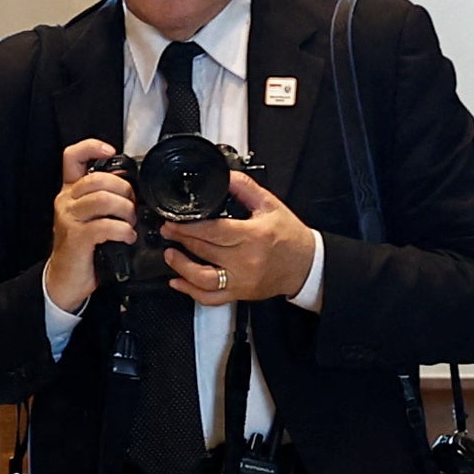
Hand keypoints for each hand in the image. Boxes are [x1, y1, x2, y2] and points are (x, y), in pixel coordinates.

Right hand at [41, 143, 134, 314]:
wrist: (64, 280)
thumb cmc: (81, 249)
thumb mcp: (90, 217)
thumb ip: (103, 198)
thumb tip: (128, 184)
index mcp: (69, 192)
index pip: (72, 157)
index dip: (91, 147)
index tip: (110, 151)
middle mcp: (66, 201)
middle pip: (98, 178)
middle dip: (124, 189)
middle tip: (132, 205)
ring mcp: (69, 219)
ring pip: (103, 199)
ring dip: (126, 210)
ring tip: (130, 223)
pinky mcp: (77, 237)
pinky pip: (105, 225)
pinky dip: (123, 230)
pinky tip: (126, 237)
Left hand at [160, 172, 318, 314]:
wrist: (305, 265)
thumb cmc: (290, 236)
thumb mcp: (270, 204)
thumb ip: (245, 187)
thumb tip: (224, 175)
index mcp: (253, 236)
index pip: (213, 231)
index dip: (188, 227)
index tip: (173, 222)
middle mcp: (246, 261)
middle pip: (204, 251)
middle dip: (180, 240)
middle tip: (168, 231)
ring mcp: (241, 280)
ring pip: (203, 279)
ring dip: (181, 267)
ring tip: (170, 254)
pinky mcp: (240, 293)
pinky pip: (211, 298)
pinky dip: (191, 292)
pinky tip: (178, 282)